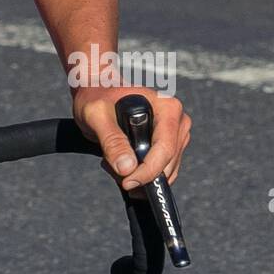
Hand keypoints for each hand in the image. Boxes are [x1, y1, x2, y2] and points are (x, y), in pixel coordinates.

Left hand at [72, 85, 190, 189]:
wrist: (97, 90)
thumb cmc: (96, 96)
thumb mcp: (96, 115)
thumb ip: (112, 140)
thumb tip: (128, 168)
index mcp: (166, 107)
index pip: (165, 149)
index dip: (148, 171)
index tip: (128, 182)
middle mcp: (177, 120)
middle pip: (167, 163)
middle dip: (140, 174)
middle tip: (112, 167)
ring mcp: (175, 133)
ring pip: (165, 170)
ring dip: (139, 174)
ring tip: (113, 159)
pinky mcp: (169, 144)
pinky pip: (161, 169)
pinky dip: (141, 173)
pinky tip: (121, 160)